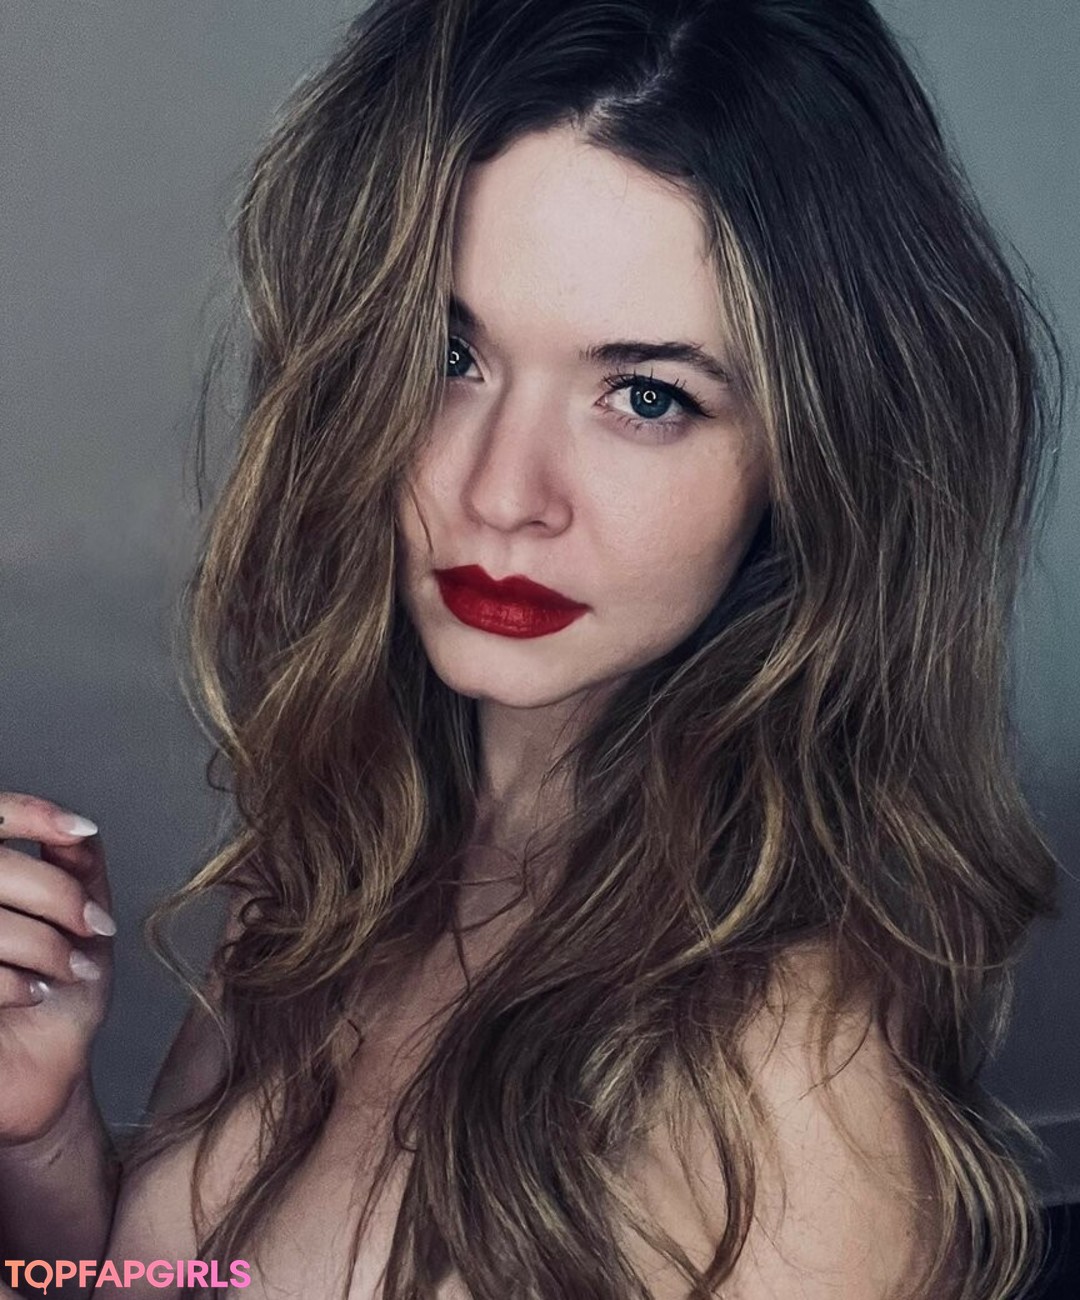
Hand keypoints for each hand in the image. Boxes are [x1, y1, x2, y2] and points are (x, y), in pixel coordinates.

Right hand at [0, 791, 114, 1145]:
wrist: (45, 1078)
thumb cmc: (62, 998)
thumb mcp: (82, 928)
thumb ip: (78, 873)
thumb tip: (77, 828)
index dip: (30, 815)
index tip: (78, 830)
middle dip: (56, 895)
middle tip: (94, 927)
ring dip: (44, 944)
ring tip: (72, 970)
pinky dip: (14, 981)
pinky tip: (35, 996)